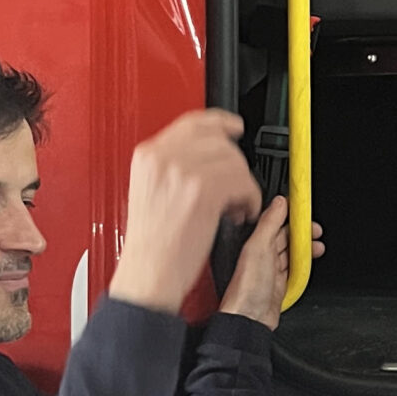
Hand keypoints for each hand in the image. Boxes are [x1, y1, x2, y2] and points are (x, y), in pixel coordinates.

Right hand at [109, 110, 261, 316]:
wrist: (148, 273)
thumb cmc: (151, 245)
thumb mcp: (151, 191)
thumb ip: (172, 167)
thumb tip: (206, 157)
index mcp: (148, 155)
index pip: (192, 122)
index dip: (219, 122)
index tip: (234, 127)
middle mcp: (163, 157)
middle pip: (217, 139)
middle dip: (234, 162)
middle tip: (235, 184)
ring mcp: (183, 171)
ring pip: (233, 160)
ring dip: (243, 183)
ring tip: (236, 204)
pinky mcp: (203, 190)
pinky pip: (241, 180)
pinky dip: (249, 197)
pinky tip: (240, 211)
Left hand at [219, 196, 325, 330]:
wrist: (250, 319)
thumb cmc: (247, 288)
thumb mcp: (258, 248)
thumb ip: (269, 223)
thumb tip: (279, 202)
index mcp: (255, 243)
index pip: (275, 221)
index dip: (291, 215)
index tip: (304, 210)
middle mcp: (262, 255)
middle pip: (286, 236)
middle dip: (302, 232)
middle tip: (315, 230)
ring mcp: (271, 270)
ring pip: (292, 252)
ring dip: (306, 248)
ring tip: (318, 246)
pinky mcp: (279, 284)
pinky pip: (294, 269)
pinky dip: (304, 264)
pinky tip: (309, 263)